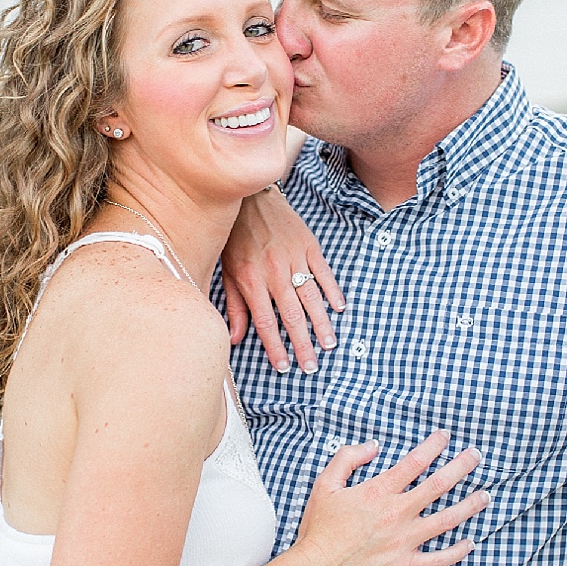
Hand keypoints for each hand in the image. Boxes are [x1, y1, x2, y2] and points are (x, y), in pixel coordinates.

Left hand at [221, 188, 344, 374]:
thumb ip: (233, 306)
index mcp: (250, 280)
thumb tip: (235, 338)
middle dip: (302, 344)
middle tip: (312, 366)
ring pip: (310, 297)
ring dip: (321, 324)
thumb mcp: (227, 272)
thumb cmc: (235, 239)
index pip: (265, 322)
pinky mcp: (308, 245)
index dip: (275, 347)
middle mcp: (273, 272)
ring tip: (329, 345)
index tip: (284, 367)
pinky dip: (333, 291)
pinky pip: (323, 272)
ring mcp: (293, 258)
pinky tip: (339, 309)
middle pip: (291, 315)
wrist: (249, 199)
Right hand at [293, 431, 488, 565]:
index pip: (415, 462)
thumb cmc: (318, 529)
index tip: (446, 437)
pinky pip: (439, 559)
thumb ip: (347, 458)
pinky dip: (458, 551)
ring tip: (486, 495)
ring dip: (470, 505)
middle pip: (439, 485)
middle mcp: (398, 513)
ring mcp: (405, 540)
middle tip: (477, 456)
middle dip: (462, 466)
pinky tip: (471, 543)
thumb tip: (373, 445)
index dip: (434, 446)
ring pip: (448, 519)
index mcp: (379, 491)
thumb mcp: (324, 484)